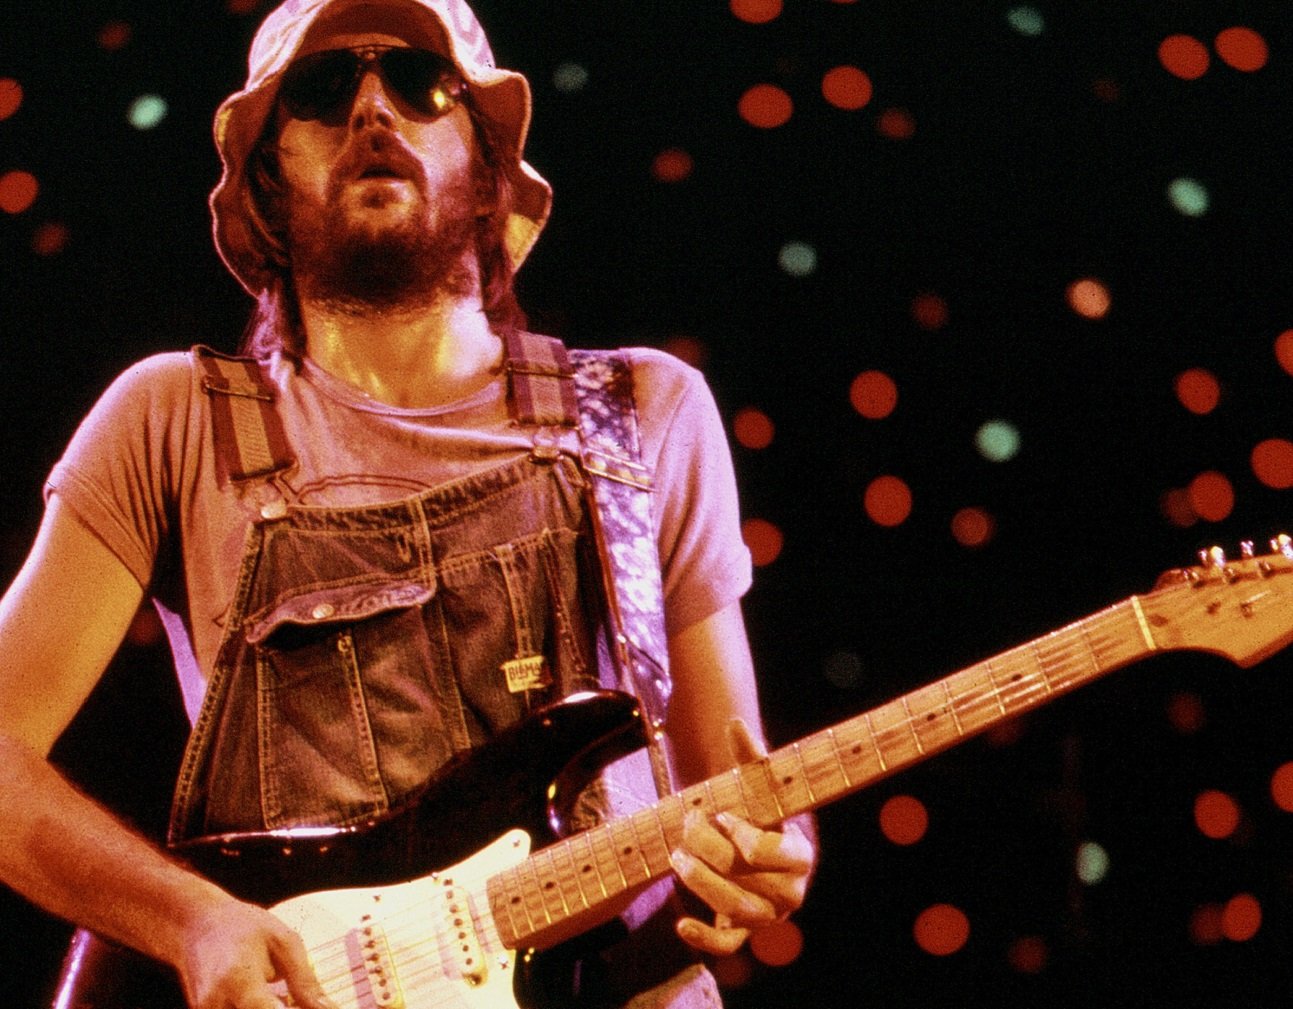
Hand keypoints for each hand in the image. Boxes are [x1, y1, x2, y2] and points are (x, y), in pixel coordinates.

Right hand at [176, 899, 338, 1008]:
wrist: (195, 925)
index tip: (308, 1004)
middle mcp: (216, 1004)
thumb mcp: (283, 941)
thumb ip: (305, 981)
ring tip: (278, 996)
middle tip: (290, 995)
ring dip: (267, 1008)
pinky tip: (264, 999)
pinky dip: (254, 1008)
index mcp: (239, 980)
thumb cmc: (242, 926)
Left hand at [669, 719, 815, 955]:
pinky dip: (703, 939)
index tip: (721, 816)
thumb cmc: (762, 814)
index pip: (772, 852)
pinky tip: (681, 923)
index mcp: (801, 855)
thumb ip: (751, 758)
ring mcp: (769, 916)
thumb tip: (734, 724)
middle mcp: (791, 891)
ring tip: (675, 858)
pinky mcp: (746, 934)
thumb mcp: (759, 787)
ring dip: (699, 883)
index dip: (741, 834)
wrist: (758, 850)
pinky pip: (727, 946)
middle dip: (708, 850)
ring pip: (734, 908)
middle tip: (686, 825)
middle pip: (744, 877)